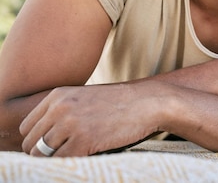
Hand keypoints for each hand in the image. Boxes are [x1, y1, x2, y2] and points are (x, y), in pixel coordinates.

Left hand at [20, 83, 160, 156]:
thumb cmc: (119, 103)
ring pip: (43, 155)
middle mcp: (60, 108)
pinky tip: (87, 155)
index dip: (38, 141)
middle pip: (31, 143)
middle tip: (66, 153)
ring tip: (77, 154)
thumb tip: (43, 139)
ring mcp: (71, 124)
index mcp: (57, 96)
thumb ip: (61, 112)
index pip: (27, 128)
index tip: (53, 146)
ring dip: (57, 160)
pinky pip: (62, 162)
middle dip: (44, 153)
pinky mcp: (84, 140)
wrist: (148, 102)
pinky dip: (71, 163)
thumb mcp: (84, 98)